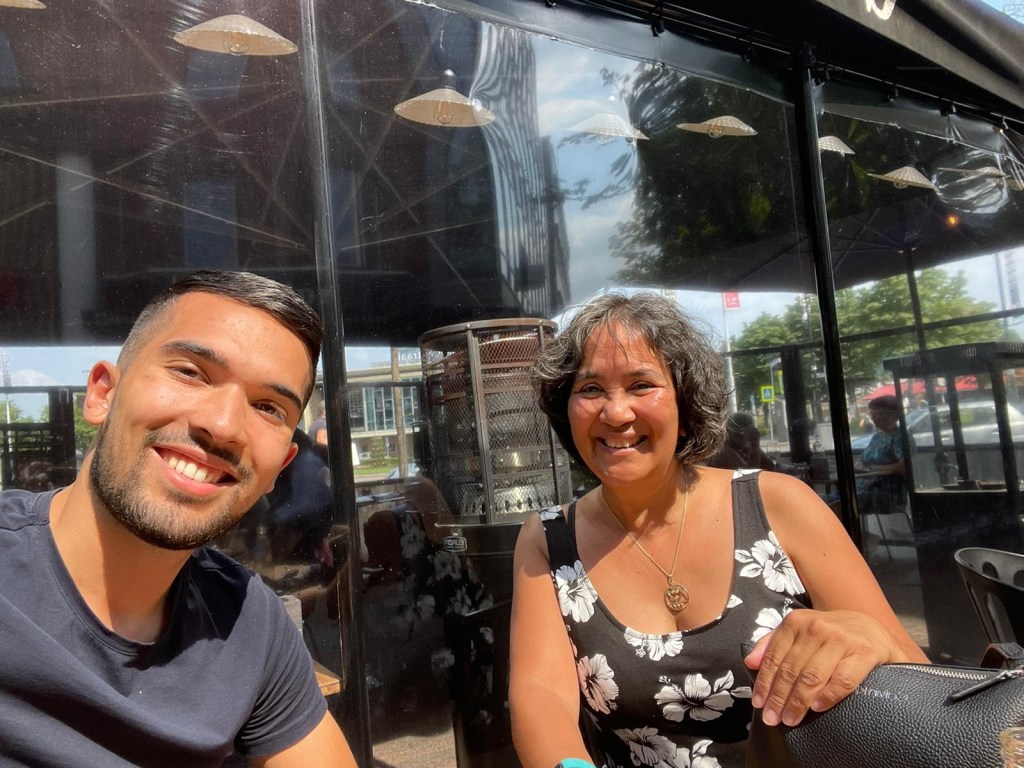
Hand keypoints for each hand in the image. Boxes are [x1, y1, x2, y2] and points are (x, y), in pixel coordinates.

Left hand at [744, 609, 900, 726]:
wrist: (869, 628)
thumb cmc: (827, 634)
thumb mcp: (798, 631)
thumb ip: (772, 643)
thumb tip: (750, 663)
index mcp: (796, 622)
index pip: (774, 657)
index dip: (764, 682)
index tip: (758, 703)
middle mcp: (817, 628)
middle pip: (791, 669)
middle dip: (778, 697)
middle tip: (772, 718)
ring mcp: (842, 640)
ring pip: (813, 676)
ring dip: (798, 701)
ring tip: (790, 718)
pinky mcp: (864, 653)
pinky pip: (843, 680)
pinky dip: (828, 695)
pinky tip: (817, 707)